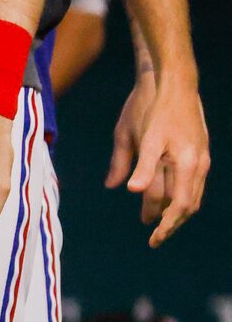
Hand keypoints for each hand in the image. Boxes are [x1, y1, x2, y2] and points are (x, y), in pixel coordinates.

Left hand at [106, 65, 208, 246]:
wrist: (174, 83)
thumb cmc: (147, 105)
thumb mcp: (129, 133)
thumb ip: (125, 162)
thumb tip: (120, 188)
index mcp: (173, 158)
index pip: (165, 199)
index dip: (158, 220)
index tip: (150, 236)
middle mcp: (192, 162)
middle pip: (184, 203)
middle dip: (170, 222)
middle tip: (156, 238)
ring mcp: (200, 158)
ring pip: (194, 196)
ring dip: (179, 212)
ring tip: (164, 223)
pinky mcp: (202, 154)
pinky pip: (198, 185)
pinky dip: (187, 198)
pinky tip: (175, 202)